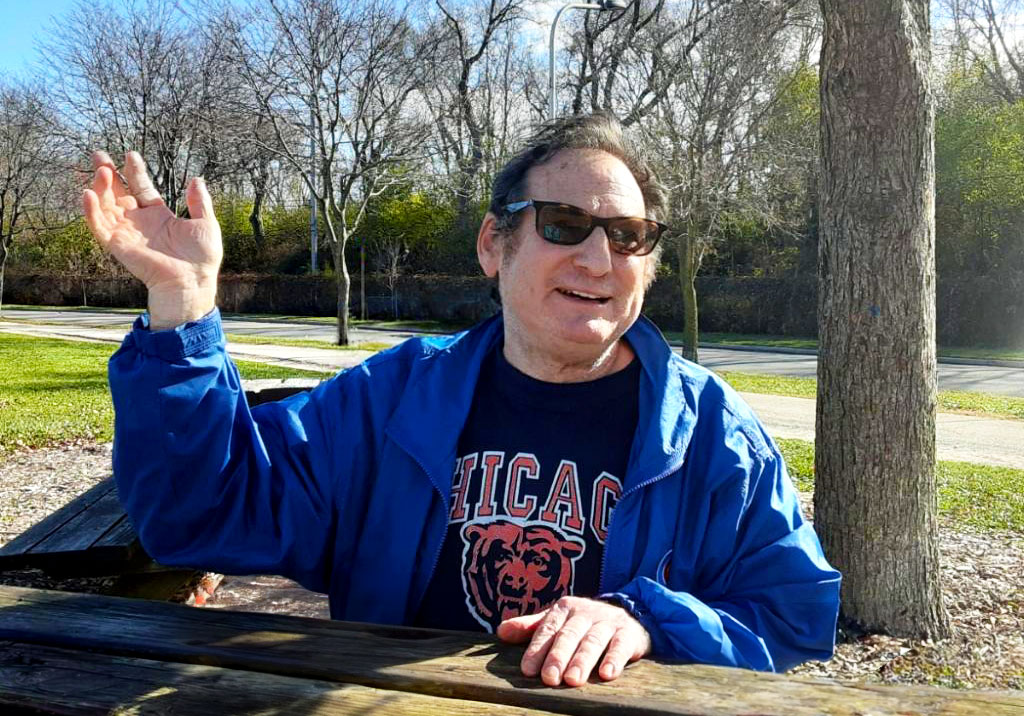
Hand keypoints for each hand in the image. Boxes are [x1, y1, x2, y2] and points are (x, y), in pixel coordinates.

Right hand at [82, 151, 221, 328]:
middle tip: (99, 154)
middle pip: (118, 193)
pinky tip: (88, 194)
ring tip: (101, 170)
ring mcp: (127, 233)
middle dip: (108, 174)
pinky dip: (91, 211)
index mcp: (159, 216)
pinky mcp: (117, 244)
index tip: (130, 155)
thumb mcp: (205, 223)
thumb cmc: (201, 257)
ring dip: (101, 188)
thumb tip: (196, 179)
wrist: (192, 280)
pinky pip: (99, 226)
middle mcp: (140, 222)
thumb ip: (199, 202)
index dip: (135, 172)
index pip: (142, 188)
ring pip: (106, 206)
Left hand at [497, 596, 650, 686]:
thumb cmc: (583, 624)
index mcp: (564, 609)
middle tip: (549, 678)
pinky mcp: (628, 633)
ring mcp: (607, 622)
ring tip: (573, 680)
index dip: (537, 649)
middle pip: (569, 635)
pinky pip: (621, 645)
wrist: (627, 615)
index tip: (528, 670)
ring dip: (582, 661)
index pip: (548, 630)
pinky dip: (614, 659)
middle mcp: (585, 613)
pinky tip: (607, 674)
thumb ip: (531, 628)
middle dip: (558, 657)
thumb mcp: (557, 621)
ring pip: (593, 641)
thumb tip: (501, 632)